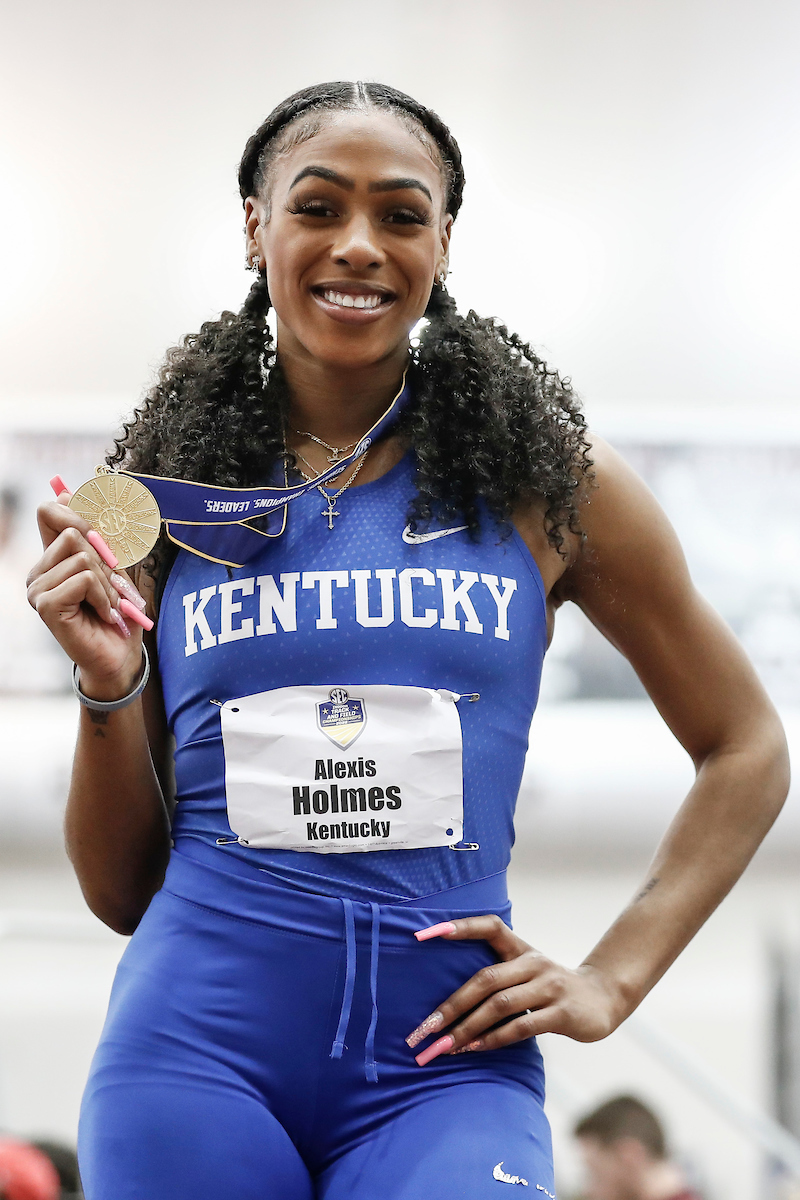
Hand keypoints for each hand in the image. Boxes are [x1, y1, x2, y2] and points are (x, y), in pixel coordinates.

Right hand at [27, 497, 146, 697]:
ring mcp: (37, 589)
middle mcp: (38, 571)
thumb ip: (95, 536)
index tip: (101, 533)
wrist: (119, 656)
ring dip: (107, 583)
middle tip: (111, 586)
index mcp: (51, 558)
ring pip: (82, 556)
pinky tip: (104, 614)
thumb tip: (69, 492)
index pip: (51, 512)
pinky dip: (103, 596)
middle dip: (103, 557)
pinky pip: (83, 579)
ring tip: (108, 605)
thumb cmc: (117, 613)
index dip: (77, 510)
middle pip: (72, 531)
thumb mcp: (112, 568)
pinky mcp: (45, 605)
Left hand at [405, 915, 626, 1064]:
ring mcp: (549, 986)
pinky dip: (494, 1039)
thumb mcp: (526, 972)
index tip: (424, 935)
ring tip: (444, 1046)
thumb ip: (496, 979)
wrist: (602, 999)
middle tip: (423, 1030)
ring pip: (499, 1005)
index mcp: (521, 948)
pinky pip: (521, 1026)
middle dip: (451, 1007)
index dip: (459, 927)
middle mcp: (533, 963)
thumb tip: (446, 1004)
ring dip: (467, 1028)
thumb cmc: (550, 988)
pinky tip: (475, 1049)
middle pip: (485, 979)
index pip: (489, 926)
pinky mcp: (562, 1012)